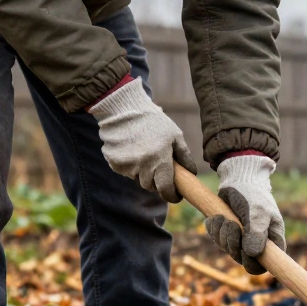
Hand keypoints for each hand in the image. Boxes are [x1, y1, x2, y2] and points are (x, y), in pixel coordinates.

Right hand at [90, 77, 196, 202]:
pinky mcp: (114, 163)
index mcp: (160, 160)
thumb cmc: (154, 122)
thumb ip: (184, 156)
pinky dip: (130, 166)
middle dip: (157, 181)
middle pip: (151, 186)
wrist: (124, 109)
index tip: (176, 195)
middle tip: (159, 167)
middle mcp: (142, 166)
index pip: (166, 189)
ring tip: (144, 153)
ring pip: (137, 179)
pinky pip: (126, 172)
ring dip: (143, 173)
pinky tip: (132, 149)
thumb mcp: (175, 135)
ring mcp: (127, 166)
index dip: (172, 195)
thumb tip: (192, 174)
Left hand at [206, 154, 284, 274]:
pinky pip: (217, 240)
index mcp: (272, 242)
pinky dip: (214, 229)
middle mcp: (257, 244)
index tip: (244, 251)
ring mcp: (241, 240)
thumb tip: (252, 254)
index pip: (264, 266)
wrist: (239, 179)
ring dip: (222, 233)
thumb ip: (256, 233)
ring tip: (224, 217)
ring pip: (228, 250)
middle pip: (242, 260)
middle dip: (233, 243)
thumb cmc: (254, 195)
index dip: (253, 264)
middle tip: (232, 225)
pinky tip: (217, 217)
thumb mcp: (258, 212)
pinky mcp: (227, 233)